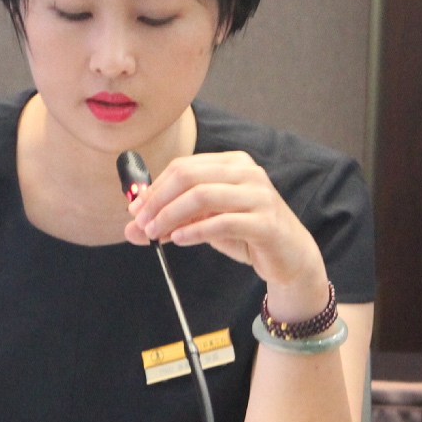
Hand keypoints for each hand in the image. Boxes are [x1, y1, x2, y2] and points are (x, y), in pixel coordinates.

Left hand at [125, 153, 328, 320]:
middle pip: (189, 176)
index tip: (135, 210)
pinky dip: (195, 231)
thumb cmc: (248, 235)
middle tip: (141, 223)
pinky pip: (222, 222)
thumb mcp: (206, 223)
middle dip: (158, 200)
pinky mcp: (266, 223)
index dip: (155, 187)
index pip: (183, 166)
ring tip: (156, 234)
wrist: (290, 258)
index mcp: (232, 163)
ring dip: (171, 216)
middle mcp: (247, 173)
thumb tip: (132, 227)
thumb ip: (173, 221)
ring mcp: (259, 195)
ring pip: (202, 196)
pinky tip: (180, 240)